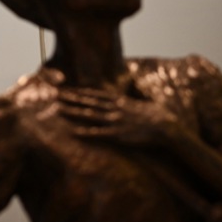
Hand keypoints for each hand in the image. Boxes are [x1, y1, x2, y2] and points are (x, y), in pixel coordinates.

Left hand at [57, 87, 179, 147]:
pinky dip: (86, 132)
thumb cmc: (156, 114)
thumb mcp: (141, 100)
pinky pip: (98, 133)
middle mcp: (114, 108)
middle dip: (70, 99)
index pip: (94, 94)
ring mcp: (115, 121)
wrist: (166, 127)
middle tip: (54, 95)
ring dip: (72, 112)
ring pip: (89, 115)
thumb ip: (129, 94)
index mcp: (119, 101)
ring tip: (58, 109)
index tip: (66, 89)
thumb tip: (126, 87)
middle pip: (87, 102)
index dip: (78, 92)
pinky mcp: (118, 135)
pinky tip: (73, 131)